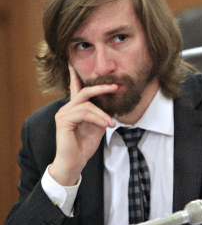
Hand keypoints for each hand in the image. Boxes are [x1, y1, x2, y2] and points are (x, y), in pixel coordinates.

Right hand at [48, 66, 116, 185]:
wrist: (75, 162)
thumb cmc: (85, 145)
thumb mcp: (98, 126)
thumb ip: (101, 114)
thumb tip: (111, 104)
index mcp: (75, 109)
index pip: (75, 88)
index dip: (75, 75)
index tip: (73, 62)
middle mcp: (67, 108)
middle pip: (84, 91)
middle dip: (101, 88)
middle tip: (115, 86)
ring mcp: (63, 114)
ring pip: (87, 105)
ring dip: (103, 114)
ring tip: (110, 125)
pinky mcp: (63, 121)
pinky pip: (84, 113)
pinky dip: (97, 119)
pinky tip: (105, 126)